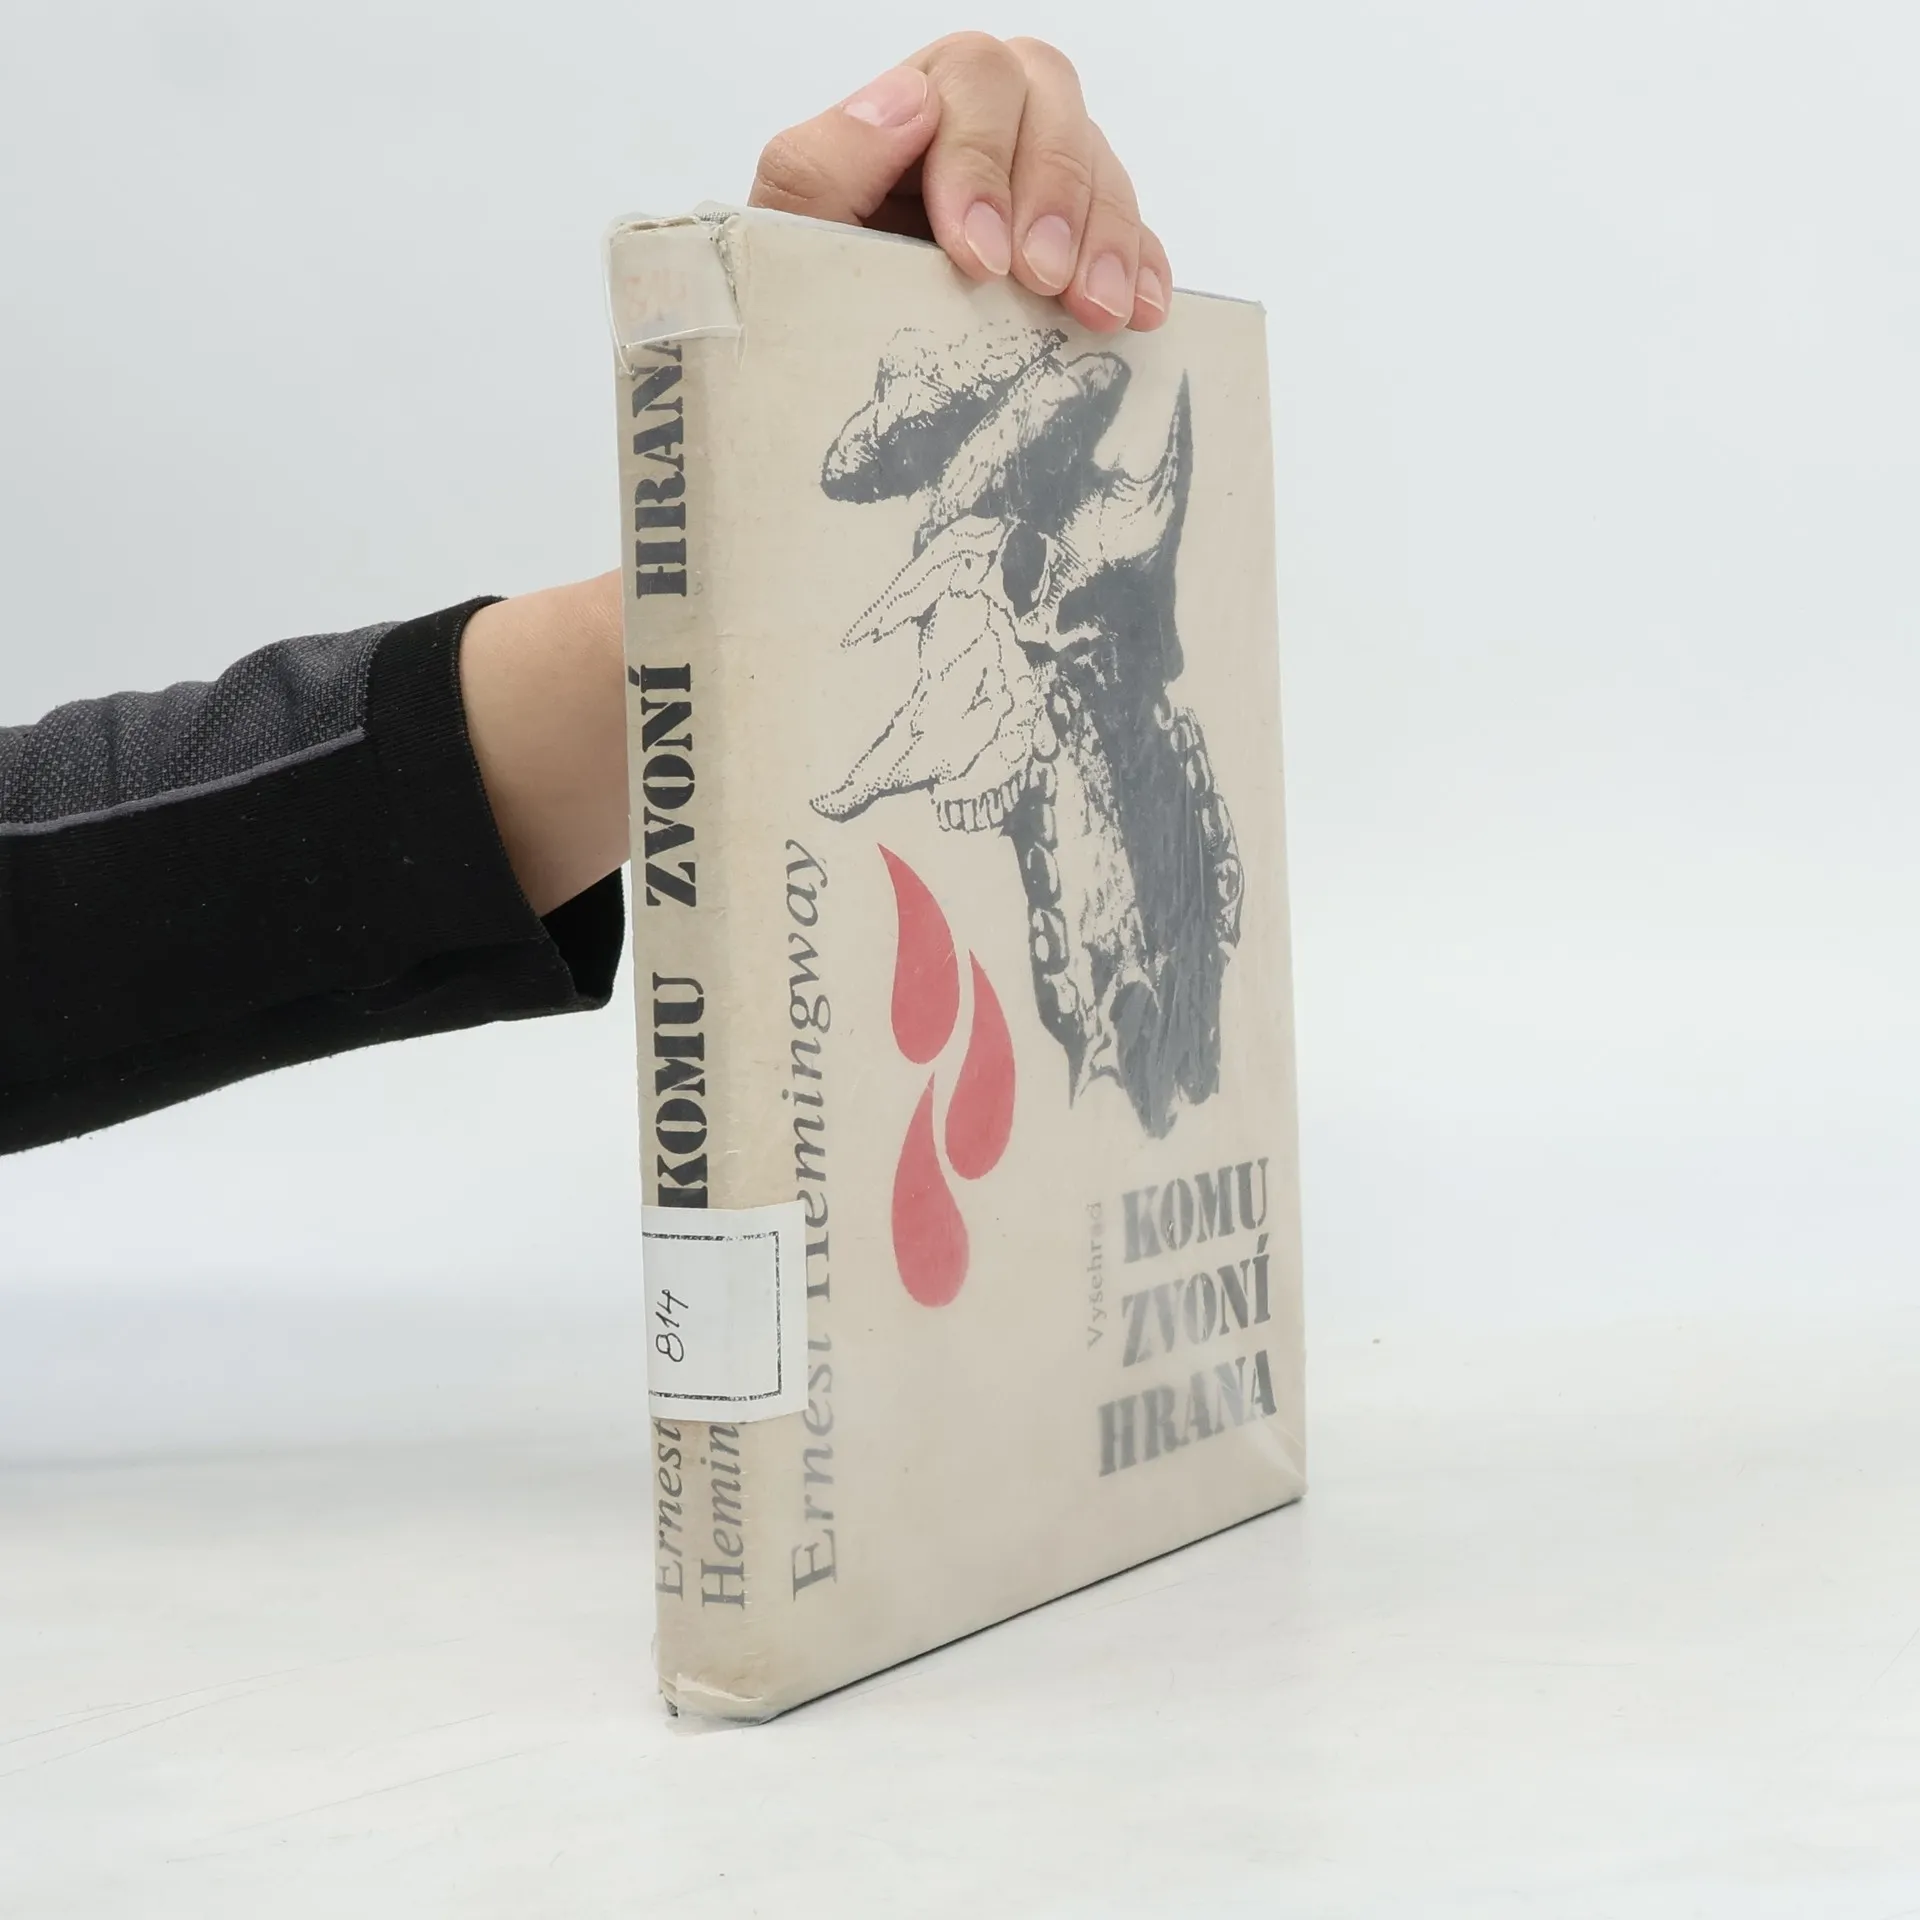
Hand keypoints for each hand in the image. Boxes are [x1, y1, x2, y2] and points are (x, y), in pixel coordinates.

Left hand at [749, 33, 1169, 334]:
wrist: (822, 391)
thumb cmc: (803, 318)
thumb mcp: (786, 247)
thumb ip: (819, 167)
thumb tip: (907, 101)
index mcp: (906, 115)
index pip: (971, 77)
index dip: (984, 158)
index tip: (978, 257)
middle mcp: (978, 132)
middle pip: (1049, 95)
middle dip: (1055, 191)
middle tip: (1045, 282)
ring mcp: (1033, 188)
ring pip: (1098, 159)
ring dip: (1106, 235)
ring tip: (1095, 313)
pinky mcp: (1076, 249)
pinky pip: (1132, 230)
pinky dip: (1142, 267)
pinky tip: (1139, 315)